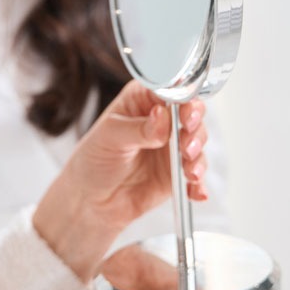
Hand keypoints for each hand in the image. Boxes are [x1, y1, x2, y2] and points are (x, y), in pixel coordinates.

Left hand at [32, 81, 208, 281]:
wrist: (90, 200)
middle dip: (194, 127)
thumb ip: (138, 128)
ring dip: (197, 155)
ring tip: (189, 170)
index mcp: (143, 99)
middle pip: (191, 113)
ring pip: (198, 142)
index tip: (186, 113)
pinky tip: (196, 192)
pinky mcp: (178, 171)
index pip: (170, 89)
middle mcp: (162, 119)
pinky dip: (199, 183)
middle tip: (187, 143)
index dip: (183, 98)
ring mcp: (172, 145)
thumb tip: (162, 117)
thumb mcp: (110, 137)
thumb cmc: (93, 159)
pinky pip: (196, 174)